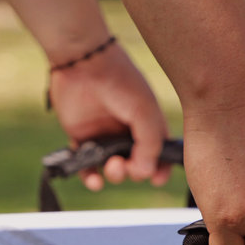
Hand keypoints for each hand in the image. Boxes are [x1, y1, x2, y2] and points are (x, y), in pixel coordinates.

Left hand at [48, 41, 169, 188]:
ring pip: (113, 169)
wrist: (83, 62)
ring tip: (112, 166)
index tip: (157, 179)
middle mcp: (129, 133)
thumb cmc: (120, 81)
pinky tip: (95, 181)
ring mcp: (106, 137)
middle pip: (137, 166)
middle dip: (135, 172)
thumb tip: (145, 174)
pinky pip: (87, 166)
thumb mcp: (145, 113)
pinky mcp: (82, 138)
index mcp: (149, 125)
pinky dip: (91, 178)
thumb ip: (150, 145)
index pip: (160, 155)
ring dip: (116, 175)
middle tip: (127, 164)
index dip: (161, 169)